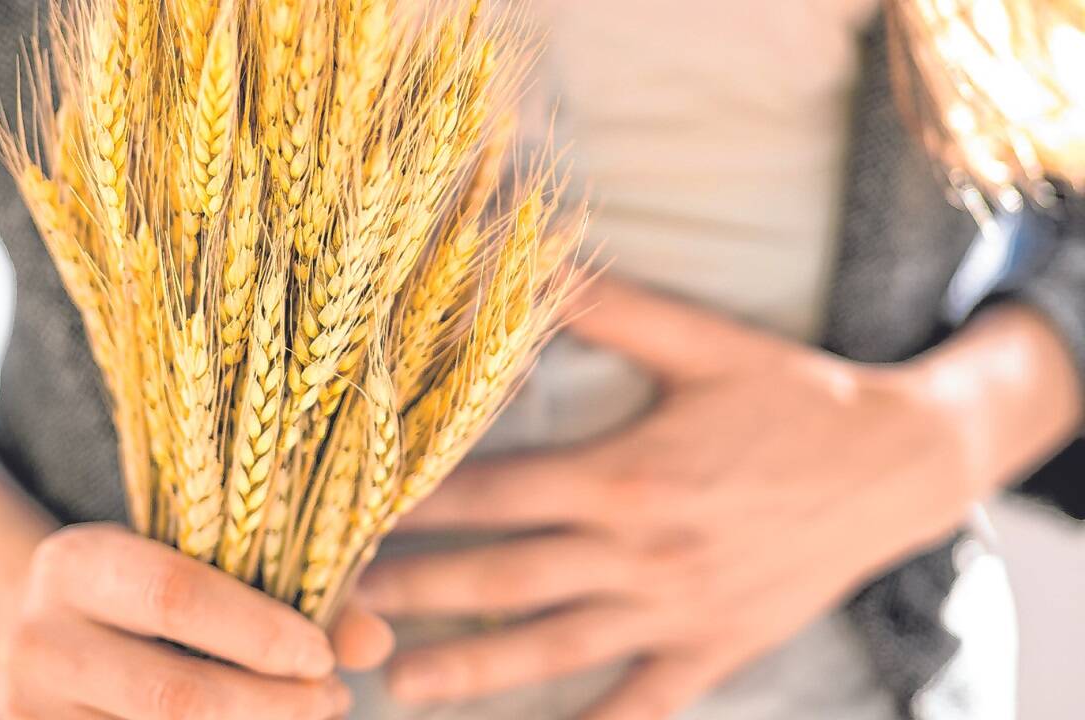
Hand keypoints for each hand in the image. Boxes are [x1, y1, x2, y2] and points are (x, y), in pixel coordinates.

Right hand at [0, 523, 392, 719]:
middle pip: (172, 695)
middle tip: (333, 699)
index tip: (322, 655)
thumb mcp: (190, 561)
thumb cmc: (137, 585)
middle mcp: (41, 639)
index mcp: (79, 563)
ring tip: (311, 716)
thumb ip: (286, 589)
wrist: (25, 626)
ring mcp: (31, 712)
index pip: (174, 597)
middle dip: (269, 707)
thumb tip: (374, 643)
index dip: (257, 632)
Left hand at [356, 279, 1077, 717]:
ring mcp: (676, 610)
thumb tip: (526, 252)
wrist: (902, 463)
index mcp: (627, 473)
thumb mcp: (702, 343)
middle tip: (341, 608)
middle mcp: (642, 550)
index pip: (496, 493)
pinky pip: (642, 705)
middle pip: (506, 578)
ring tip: (401, 687)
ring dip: (473, 673)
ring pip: (555, 650)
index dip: (419, 505)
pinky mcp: (713, 650)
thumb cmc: (792, 397)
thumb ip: (606, 305)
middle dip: (419, 594)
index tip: (351, 512)